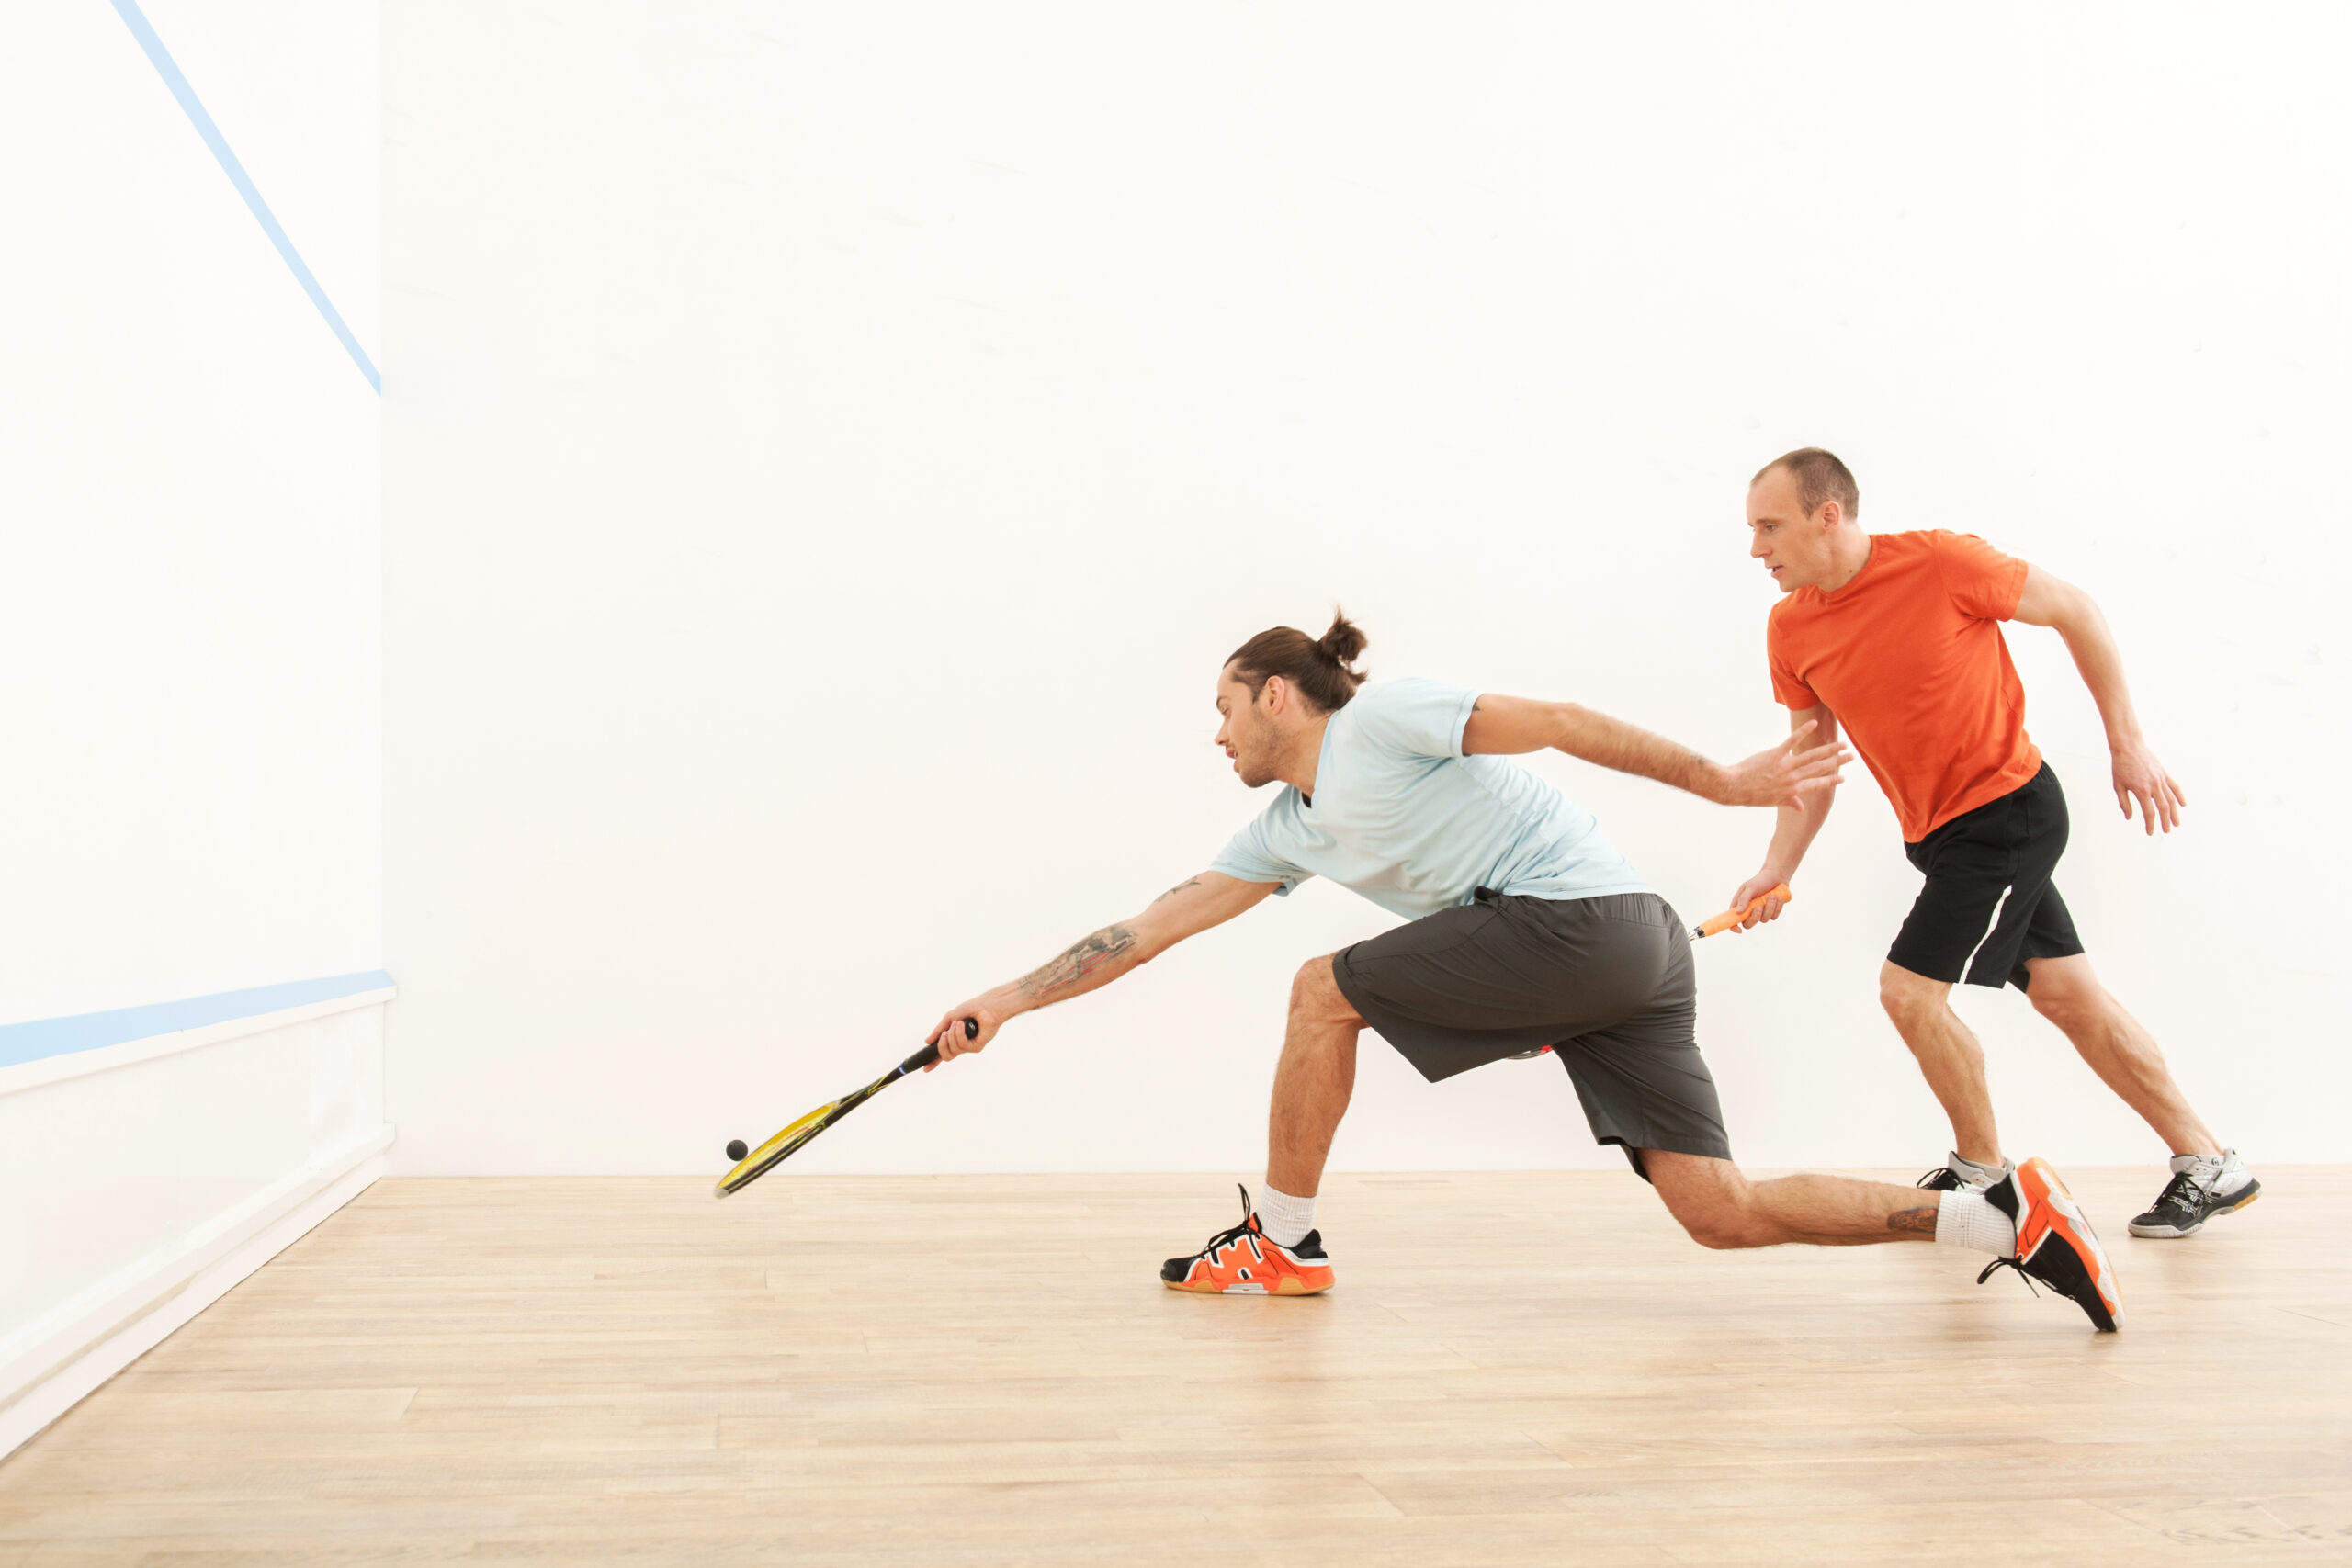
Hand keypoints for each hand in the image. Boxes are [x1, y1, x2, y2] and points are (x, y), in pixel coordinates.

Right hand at [922, 1001, 1004, 1067]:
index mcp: (954, 1039)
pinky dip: (960, 1034)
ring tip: (958, 1023)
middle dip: (942, 1046)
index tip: (925, 1068)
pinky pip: (963, 1045)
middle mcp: (961, 1045)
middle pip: (946, 1056)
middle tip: (944, 1034)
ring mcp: (969, 1047)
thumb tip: (927, 1041)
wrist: (986, 1005)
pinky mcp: (977, 1047)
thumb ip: (939, 1030)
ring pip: (954, 1050)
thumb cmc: (971, 1009)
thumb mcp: (950, 1018)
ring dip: (953, 1035)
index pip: (942, 1053)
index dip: (933, 1062)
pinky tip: (963, 1025)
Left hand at [1717, 721, 1851, 807]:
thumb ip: (1790, 802)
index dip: (1831, 780)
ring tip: (1842, 744)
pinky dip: (1803, 732)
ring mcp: (1785, 766)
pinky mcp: (1775, 755)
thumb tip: (1800, 807)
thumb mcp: (1773, 802)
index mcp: (1794, 790)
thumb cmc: (1753, 795)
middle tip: (1851, 755)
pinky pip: (1792, 741)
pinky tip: (1813, 724)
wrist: (1735, 787)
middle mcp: (1793, 779)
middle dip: (1837, 762)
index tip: (1844, 777)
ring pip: (1812, 756)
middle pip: (1820, 768)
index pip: (1818, 784)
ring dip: (1829, 749)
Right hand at [1725, 871, 1792, 931]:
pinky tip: (1779, 898)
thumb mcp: (1751, 887)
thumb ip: (1744, 899)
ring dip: (1769, 907)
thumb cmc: (1761, 880)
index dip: (1733, 927)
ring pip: (1764, 920)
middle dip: (1755, 917)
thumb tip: (1738, 912)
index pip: (1733, 919)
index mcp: (1739, 904)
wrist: (1777, 876)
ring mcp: (1761, 912)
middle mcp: (1749, 910)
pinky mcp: (1771, 912)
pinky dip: (1777, 908)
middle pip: (1748, 924)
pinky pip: (1774, 917)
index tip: (1739, 930)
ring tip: (1773, 895)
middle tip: (1759, 907)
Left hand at [2111, 739, 2185, 834]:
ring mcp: (2161, 779)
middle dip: (2165, 821)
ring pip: (2171, 799)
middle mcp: (2154, 786)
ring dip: (2174, 813)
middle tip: (2166, 831)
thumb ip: (2124, 803)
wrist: (2129, 747)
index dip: (2150, 824)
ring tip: (2176, 823)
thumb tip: (2129, 817)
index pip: (2149, 812)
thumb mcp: (2118, 786)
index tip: (2150, 832)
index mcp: (2141, 790)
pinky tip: (2183, 804)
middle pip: (2163, 808)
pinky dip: (2179, 796)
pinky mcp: (2164, 773)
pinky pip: (2175, 786)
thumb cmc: (2121, 766)